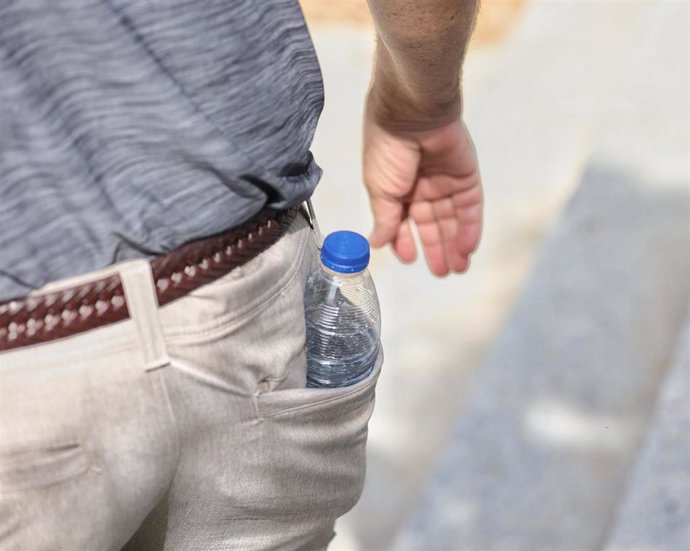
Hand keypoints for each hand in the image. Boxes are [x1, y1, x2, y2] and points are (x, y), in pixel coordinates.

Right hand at [363, 97, 482, 275]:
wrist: (412, 113)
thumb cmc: (388, 149)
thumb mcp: (379, 190)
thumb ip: (384, 219)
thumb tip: (375, 243)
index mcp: (395, 189)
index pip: (402, 222)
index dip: (405, 241)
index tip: (410, 258)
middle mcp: (421, 187)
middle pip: (431, 225)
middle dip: (436, 249)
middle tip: (442, 273)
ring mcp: (444, 183)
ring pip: (452, 221)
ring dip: (454, 245)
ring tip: (456, 269)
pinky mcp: (466, 178)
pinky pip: (469, 209)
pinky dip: (469, 229)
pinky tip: (467, 249)